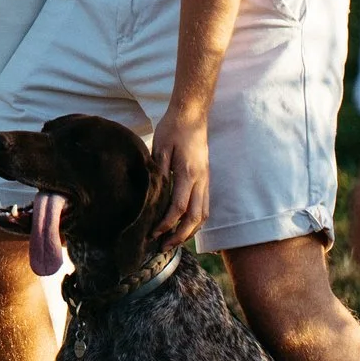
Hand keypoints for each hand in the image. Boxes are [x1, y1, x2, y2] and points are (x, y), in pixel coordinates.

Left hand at [148, 103, 212, 243]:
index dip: (166, 224)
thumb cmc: (173, 128)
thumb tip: (153, 195)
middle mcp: (201, 180)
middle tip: (163, 246)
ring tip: (174, 241)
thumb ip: (159, 171)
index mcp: (187, 173)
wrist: (192, 114)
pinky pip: (205, 206)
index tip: (153, 233)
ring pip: (203, 215)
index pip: (179, 207)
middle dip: (180, 236)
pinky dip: (196, 221)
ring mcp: (206, 180)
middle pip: (195, 217)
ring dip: (190, 231)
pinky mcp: (206, 179)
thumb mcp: (160, 147)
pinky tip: (185, 226)